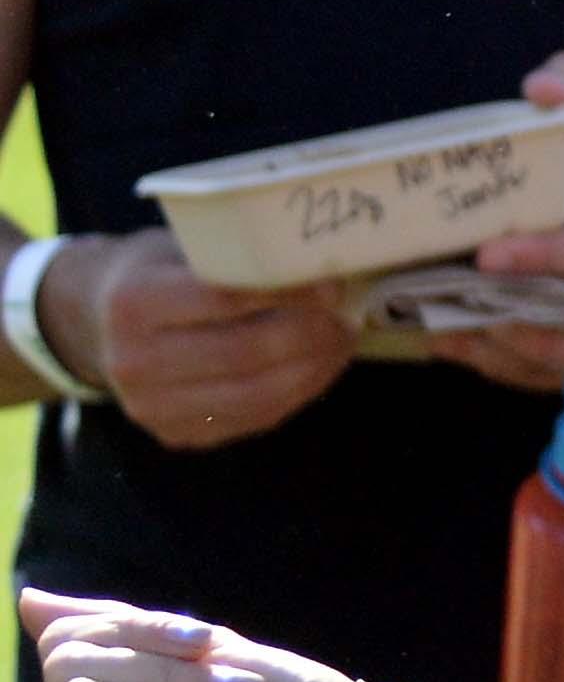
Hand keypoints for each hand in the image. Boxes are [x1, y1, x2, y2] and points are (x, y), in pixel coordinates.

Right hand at [39, 231, 356, 450]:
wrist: (97, 324)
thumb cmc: (156, 274)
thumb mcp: (178, 246)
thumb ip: (234, 255)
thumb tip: (323, 260)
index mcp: (133, 303)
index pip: (224, 299)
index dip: (288, 293)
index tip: (331, 284)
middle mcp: (134, 361)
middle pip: (246, 353)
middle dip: (311, 335)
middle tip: (346, 315)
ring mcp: (152, 406)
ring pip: (258, 394)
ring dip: (316, 368)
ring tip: (341, 339)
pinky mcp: (177, 434)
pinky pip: (256, 418)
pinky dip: (299, 392)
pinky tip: (320, 365)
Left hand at [450, 51, 563, 388]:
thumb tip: (542, 85)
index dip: (547, 257)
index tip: (488, 255)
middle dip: (519, 320)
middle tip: (454, 304)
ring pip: (556, 360)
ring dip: (497, 348)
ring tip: (439, 323)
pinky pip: (534, 376)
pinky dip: (490, 363)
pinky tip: (444, 339)